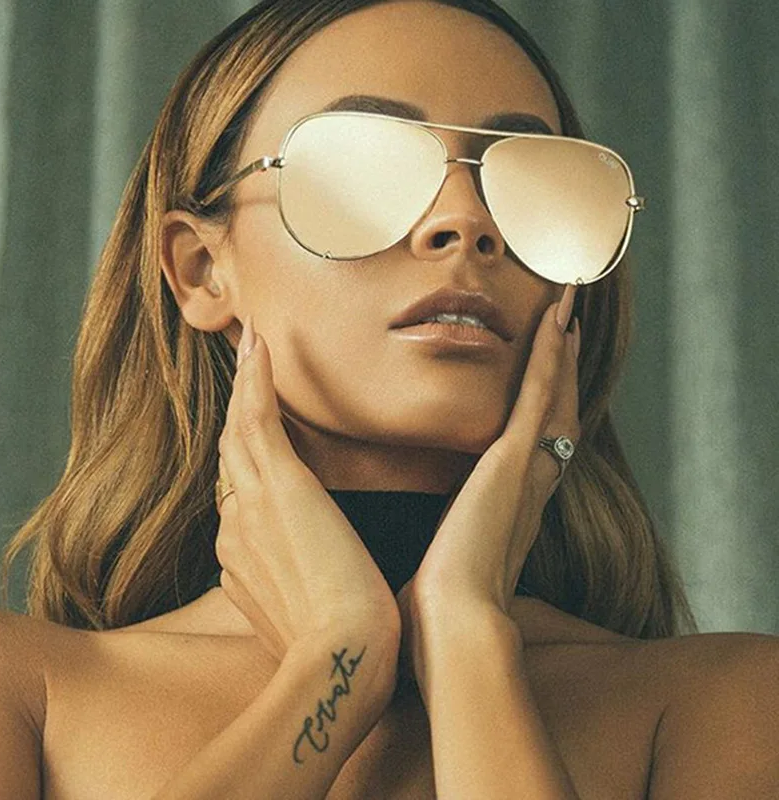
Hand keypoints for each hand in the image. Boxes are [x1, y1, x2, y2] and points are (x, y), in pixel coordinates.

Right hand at [216, 318, 401, 662]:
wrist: (345, 658)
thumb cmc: (338, 645)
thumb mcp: (305, 615)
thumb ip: (293, 590)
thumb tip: (303, 574)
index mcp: (240, 555)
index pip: (240, 495)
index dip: (247, 460)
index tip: (258, 435)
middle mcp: (234, 523)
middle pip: (232, 456)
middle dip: (235, 413)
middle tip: (245, 370)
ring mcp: (251, 502)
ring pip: (239, 430)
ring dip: (244, 382)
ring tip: (249, 343)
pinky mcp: (279, 486)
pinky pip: (256, 418)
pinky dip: (254, 379)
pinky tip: (257, 344)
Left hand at [395, 294, 580, 685]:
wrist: (453, 627)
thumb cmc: (441, 609)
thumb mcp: (444, 567)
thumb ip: (444, 550)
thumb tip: (428, 559)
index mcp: (511, 509)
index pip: (533, 446)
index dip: (545, 411)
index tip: (544, 382)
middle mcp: (530, 485)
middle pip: (553, 414)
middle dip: (561, 371)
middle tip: (566, 330)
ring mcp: (526, 471)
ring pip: (552, 398)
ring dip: (560, 353)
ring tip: (565, 312)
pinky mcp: (515, 463)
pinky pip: (538, 397)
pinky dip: (550, 358)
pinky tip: (556, 322)